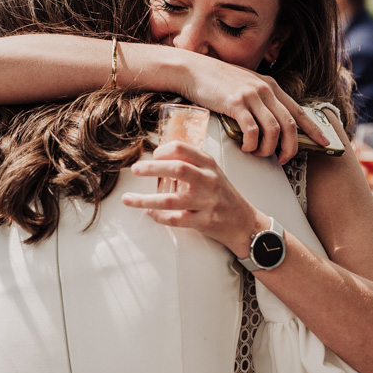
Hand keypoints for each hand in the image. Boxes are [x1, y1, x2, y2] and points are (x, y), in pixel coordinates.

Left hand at [121, 140, 266, 255]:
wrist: (244, 223)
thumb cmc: (222, 195)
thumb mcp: (211, 172)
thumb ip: (190, 164)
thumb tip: (157, 158)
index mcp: (208, 164)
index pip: (183, 149)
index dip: (163, 151)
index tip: (152, 156)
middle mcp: (208, 180)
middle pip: (177, 169)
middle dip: (152, 169)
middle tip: (135, 169)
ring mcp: (206, 202)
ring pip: (171, 200)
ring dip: (145, 200)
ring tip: (127, 199)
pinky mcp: (204, 221)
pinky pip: (175, 219)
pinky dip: (159, 217)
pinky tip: (149, 213)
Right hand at [182, 59, 329, 163]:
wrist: (193, 70)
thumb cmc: (216, 81)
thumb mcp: (245, 86)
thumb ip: (260, 100)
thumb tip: (268, 122)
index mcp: (271, 86)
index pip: (299, 111)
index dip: (314, 130)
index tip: (324, 144)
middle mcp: (266, 90)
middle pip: (290, 125)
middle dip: (290, 147)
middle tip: (283, 160)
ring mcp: (252, 96)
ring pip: (274, 130)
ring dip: (268, 149)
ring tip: (259, 154)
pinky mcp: (236, 103)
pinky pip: (252, 131)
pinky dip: (252, 144)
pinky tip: (245, 148)